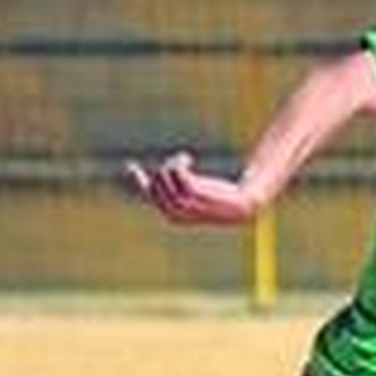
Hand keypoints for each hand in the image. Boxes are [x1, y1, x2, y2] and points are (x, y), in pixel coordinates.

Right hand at [127, 152, 256, 224]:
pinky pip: (176, 172)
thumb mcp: (195, 193)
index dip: (140, 181)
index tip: (131, 165)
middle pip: (156, 184)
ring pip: (165, 176)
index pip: (150, 197)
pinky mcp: (196, 193)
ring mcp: (186, 204)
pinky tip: (187, 158)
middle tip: (179, 161)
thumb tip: (159, 175)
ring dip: (173, 163)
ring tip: (185, 159)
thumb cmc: (219, 198)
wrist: (244, 204)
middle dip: (163, 169)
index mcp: (173, 217)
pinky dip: (178, 161)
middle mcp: (177, 213)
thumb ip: (176, 188)